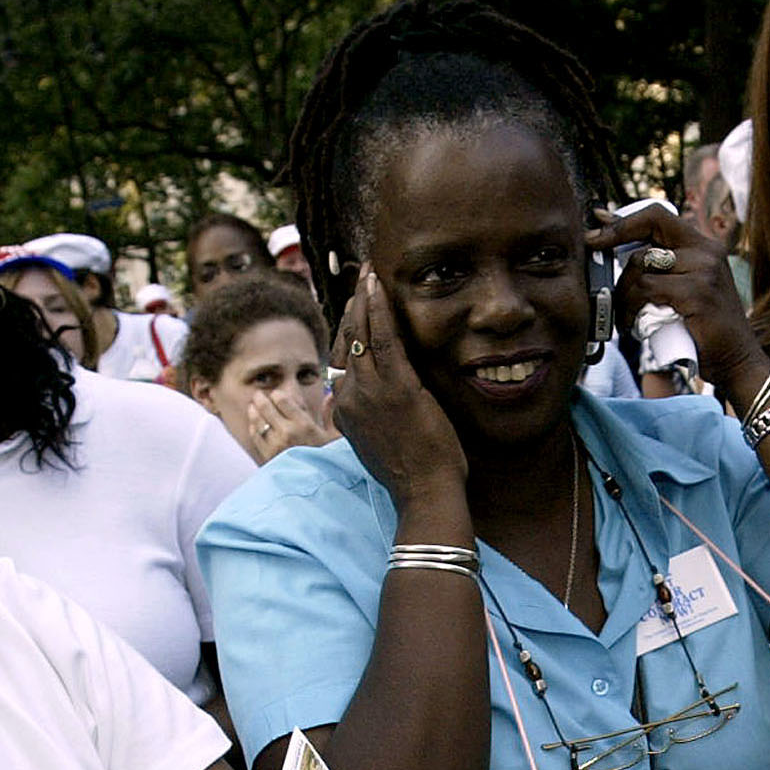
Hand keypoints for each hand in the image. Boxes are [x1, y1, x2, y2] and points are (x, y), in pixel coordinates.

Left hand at [243, 381, 332, 464]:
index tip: (278, 396)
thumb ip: (329, 414)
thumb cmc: (329, 461)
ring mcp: (275, 445)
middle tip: (259, 396)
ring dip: (253, 411)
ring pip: (256, 420)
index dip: (277, 394)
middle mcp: (287, 433)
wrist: (318, 485)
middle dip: (260, 398)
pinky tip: (255, 424)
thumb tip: (331, 395)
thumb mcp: (334, 437)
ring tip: (254, 407)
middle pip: (265, 407)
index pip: (281, 399)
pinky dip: (253, 427)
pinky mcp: (267, 456)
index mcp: (304, 425)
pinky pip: (255, 436)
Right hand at [328, 267, 471, 518]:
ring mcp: (372, 391)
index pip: (344, 364)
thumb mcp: (382, 446)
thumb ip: (373, 423)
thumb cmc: (412, 475)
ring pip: (360, 335)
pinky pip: (383, 339)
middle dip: (353, 309)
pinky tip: (377, 288)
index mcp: (347, 413)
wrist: (424, 493)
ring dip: (364, 301)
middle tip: (361, 281)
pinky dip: (378, 310)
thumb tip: (377, 409)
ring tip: (369, 276)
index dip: (348, 335)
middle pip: (347, 343)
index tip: (354, 314)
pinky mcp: (397, 387)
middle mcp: (352, 398)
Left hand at [585, 201, 759, 391]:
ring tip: (623, 316)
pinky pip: (646, 289)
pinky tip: (630, 324)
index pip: (657, 216)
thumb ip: (666, 270)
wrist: (737, 361)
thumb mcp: (690, 289)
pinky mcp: (698, 292)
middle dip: (616, 259)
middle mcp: (707, 251)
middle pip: (645, 236)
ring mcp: (705, 270)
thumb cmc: (705, 330)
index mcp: (705, 246)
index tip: (596, 230)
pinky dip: (630, 307)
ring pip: (641, 266)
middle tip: (608, 288)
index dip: (623, 221)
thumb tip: (619, 253)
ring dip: (622, 293)